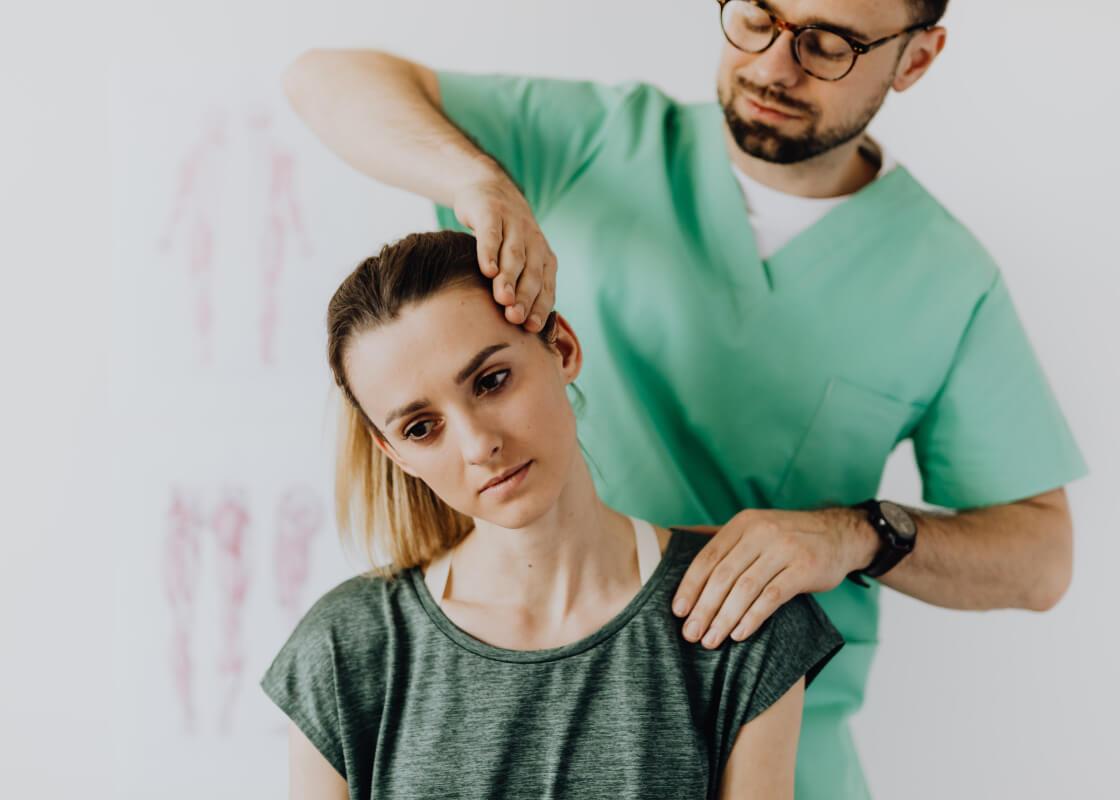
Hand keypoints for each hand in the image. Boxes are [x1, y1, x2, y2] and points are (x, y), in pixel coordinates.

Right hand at [452, 167, 556, 332]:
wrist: (489, 188)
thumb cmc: (503, 237)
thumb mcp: (517, 259)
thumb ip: (519, 286)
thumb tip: (518, 328)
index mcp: (543, 257)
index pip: (545, 286)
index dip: (540, 307)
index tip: (531, 329)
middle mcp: (533, 240)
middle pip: (531, 273)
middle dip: (525, 297)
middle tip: (515, 319)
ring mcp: (513, 224)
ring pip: (514, 255)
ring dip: (509, 278)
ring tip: (503, 299)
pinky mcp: (492, 212)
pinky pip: (492, 234)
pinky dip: (490, 252)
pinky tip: (486, 269)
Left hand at [672, 508, 875, 647]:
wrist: (840, 534)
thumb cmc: (788, 537)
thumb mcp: (755, 526)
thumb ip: (720, 536)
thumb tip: (674, 536)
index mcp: (743, 524)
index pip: (707, 557)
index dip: (690, 586)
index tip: (678, 612)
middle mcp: (761, 532)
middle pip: (722, 575)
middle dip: (703, 608)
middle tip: (691, 634)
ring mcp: (784, 549)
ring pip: (744, 589)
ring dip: (724, 618)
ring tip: (711, 640)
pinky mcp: (804, 568)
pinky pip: (772, 597)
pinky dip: (752, 617)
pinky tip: (739, 634)